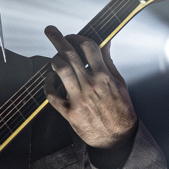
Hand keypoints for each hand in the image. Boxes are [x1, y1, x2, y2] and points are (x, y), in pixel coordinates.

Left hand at [43, 26, 137, 148]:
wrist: (117, 138)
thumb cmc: (120, 110)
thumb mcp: (119, 84)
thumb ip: (108, 63)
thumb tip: (105, 43)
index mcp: (104, 77)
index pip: (89, 47)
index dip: (79, 37)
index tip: (73, 36)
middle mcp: (90, 85)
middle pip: (70, 54)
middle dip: (58, 39)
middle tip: (50, 30)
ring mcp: (79, 99)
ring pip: (60, 70)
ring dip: (54, 59)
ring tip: (54, 57)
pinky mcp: (70, 113)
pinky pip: (52, 95)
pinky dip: (48, 84)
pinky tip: (50, 79)